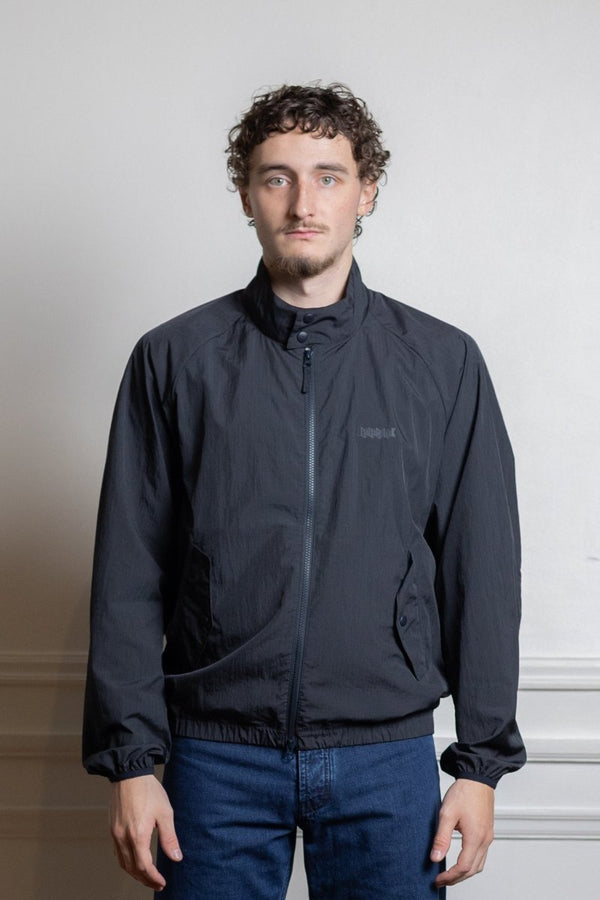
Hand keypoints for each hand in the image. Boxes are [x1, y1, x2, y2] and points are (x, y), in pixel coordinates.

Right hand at [110, 773, 182, 890]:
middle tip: (156, 884)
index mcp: (137, 835)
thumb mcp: (165, 813)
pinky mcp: (112, 828)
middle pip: (132, 868)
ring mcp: (115, 834)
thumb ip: (169, 838)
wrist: (129, 774)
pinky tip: (135, 861)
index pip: (144, 866)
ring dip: (135, 873)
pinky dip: (126, 862)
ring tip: (147, 876)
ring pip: (123, 863)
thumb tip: (177, 858)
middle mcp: (123, 837)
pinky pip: (117, 853)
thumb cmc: (149, 791)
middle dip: (145, 879)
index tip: (162, 882)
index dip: (153, 878)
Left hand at [430, 779, 493, 887]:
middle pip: (472, 870)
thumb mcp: (447, 814)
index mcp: (475, 837)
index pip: (463, 867)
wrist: (477, 778)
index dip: (449, 876)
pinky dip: (471, 863)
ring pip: (479, 865)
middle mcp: (485, 840)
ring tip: (449, 874)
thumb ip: (441, 838)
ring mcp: (488, 837)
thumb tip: (435, 858)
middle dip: (456, 879)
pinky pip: (482, 855)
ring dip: (465, 873)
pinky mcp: (488, 833)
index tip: (437, 879)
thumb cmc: (463, 793)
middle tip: (441, 880)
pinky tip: (461, 860)